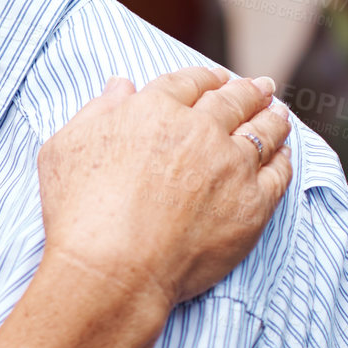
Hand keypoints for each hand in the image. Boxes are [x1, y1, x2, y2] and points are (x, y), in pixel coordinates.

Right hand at [37, 67, 292, 321]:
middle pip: (233, 99)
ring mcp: (231, 165)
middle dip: (248, 90)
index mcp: (154, 110)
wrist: (112, 269)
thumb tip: (120, 86)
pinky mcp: (253, 203)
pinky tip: (284, 154)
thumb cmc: (78, 212)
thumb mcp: (63, 150)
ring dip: (273, 117)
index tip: (215, 79)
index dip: (203, 78)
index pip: (188, 82)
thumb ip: (94, 111)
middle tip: (260, 87)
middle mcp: (199, 130)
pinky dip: (284, 158)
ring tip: (278, 113)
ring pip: (263, 130)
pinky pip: (279, 172)